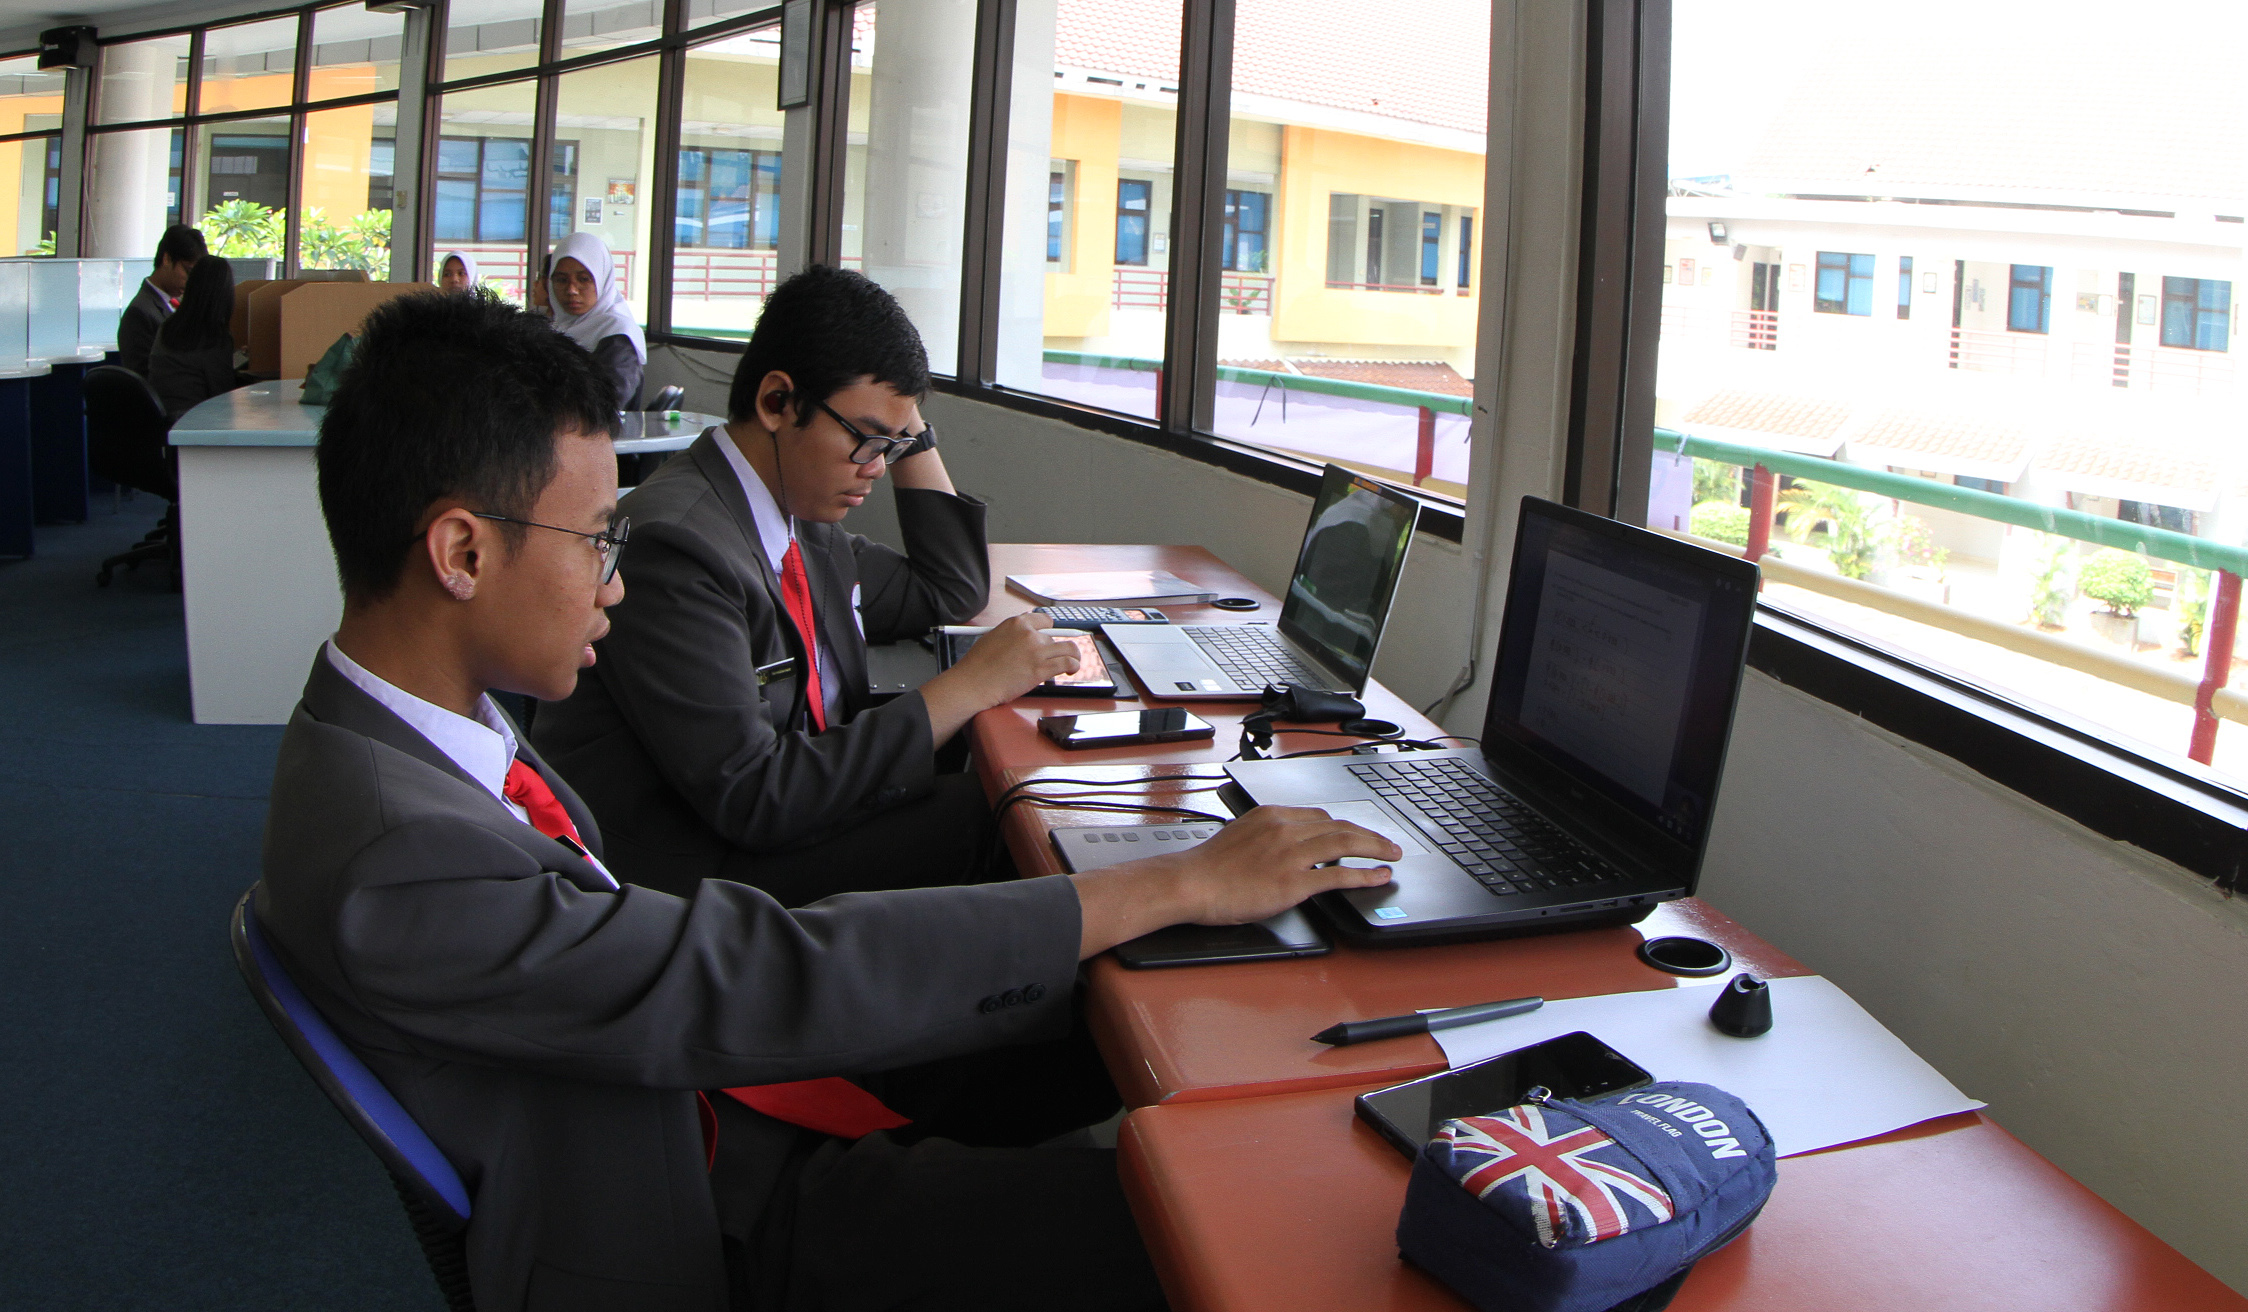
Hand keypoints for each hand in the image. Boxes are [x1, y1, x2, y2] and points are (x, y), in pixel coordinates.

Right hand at [956, 612, 1079, 702]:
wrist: (974, 683)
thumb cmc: (977, 666)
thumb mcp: (992, 637)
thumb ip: (1011, 635)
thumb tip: (1021, 639)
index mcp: (1016, 623)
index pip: (1043, 620)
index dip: (1049, 630)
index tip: (1050, 635)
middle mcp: (1029, 634)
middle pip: (1053, 638)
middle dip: (1051, 650)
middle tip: (1049, 659)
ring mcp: (1037, 651)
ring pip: (1068, 648)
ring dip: (1073, 655)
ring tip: (1073, 661)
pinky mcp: (1041, 669)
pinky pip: (1068, 662)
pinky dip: (1074, 666)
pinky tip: (1072, 670)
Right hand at [1165, 805, 1400, 923]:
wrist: (1192, 883)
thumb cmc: (1209, 866)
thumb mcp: (1241, 835)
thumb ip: (1269, 835)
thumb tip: (1287, 846)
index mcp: (1273, 815)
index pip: (1319, 816)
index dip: (1345, 826)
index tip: (1357, 834)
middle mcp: (1285, 829)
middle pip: (1339, 826)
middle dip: (1368, 835)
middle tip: (1388, 844)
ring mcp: (1291, 855)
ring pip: (1345, 844)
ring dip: (1374, 849)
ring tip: (1391, 856)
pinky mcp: (1293, 882)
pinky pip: (1338, 875)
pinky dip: (1364, 874)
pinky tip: (1378, 875)